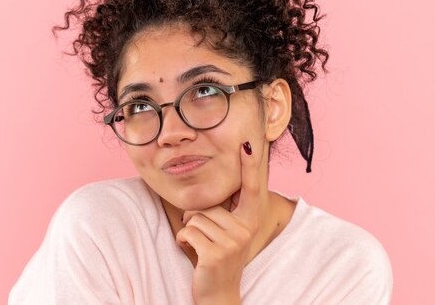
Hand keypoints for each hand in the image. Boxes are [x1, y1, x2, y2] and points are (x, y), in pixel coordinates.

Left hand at [176, 141, 260, 304]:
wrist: (219, 293)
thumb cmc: (218, 255)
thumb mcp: (229, 231)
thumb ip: (226, 210)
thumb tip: (219, 184)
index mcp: (251, 220)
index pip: (251, 188)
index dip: (249, 166)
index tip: (249, 144)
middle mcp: (245, 229)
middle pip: (208, 205)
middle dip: (196, 218)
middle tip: (205, 237)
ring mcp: (232, 242)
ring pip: (195, 218)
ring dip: (190, 231)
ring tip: (200, 246)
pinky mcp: (215, 253)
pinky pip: (188, 232)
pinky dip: (182, 240)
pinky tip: (192, 252)